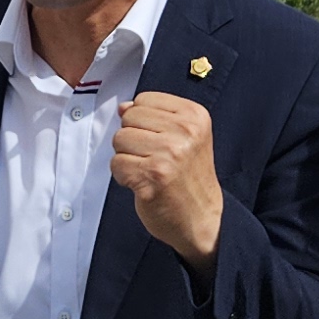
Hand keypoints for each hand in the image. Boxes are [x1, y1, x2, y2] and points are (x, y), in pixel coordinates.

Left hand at [112, 92, 221, 266]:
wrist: (201, 219)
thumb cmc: (189, 178)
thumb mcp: (185, 137)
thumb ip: (154, 117)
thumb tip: (123, 107)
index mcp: (194, 116)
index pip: (144, 99)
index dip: (142, 121)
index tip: (159, 139)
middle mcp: (184, 132)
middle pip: (129, 118)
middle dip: (133, 138)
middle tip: (153, 158)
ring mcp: (169, 154)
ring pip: (119, 139)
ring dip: (127, 158)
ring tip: (148, 170)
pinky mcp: (153, 177)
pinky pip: (117, 164)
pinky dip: (123, 176)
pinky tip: (143, 184)